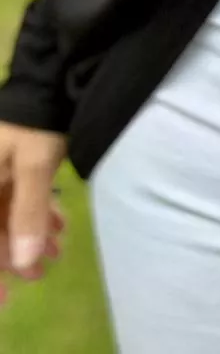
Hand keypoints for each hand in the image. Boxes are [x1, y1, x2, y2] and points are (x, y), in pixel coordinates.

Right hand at [0, 122, 66, 306]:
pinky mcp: (10, 165)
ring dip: (29, 236)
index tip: (6, 299)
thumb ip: (27, 214)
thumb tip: (25, 264)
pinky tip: (58, 225)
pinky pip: (15, 199)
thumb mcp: (32, 167)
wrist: (48, 76)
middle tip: (41, 275)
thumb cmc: (36, 121)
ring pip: (5, 215)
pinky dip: (35, 215)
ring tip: (58, 252)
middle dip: (15, 255)